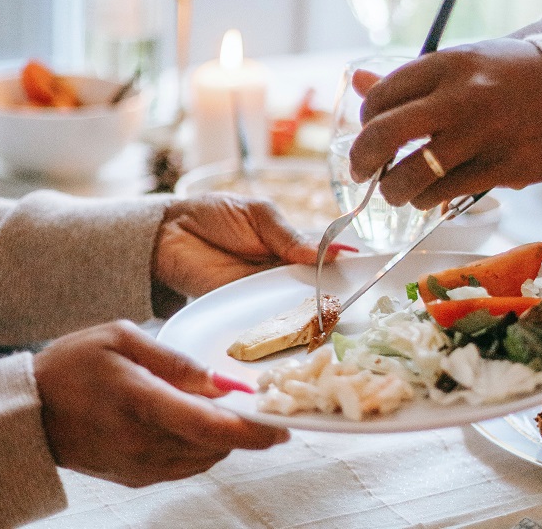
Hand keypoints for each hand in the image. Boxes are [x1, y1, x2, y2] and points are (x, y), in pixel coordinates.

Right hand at [33, 321, 288, 486]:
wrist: (27, 411)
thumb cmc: (73, 365)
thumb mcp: (122, 338)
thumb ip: (177, 361)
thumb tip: (222, 383)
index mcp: (139, 401)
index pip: (207, 425)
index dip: (250, 431)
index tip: (281, 427)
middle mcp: (141, 441)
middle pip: (213, 446)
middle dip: (245, 430)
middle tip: (261, 409)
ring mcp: (137, 465)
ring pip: (204, 458)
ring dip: (223, 438)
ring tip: (221, 410)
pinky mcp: (135, 477)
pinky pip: (185, 466)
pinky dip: (201, 448)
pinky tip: (193, 423)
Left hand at [153, 194, 353, 304]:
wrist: (168, 235)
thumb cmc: (214, 215)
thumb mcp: (259, 215)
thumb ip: (291, 237)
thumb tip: (330, 253)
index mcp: (291, 247)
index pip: (326, 260)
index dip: (347, 269)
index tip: (373, 275)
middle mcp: (283, 273)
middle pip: (317, 289)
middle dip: (337, 295)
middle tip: (362, 301)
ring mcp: (265, 294)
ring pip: (297, 307)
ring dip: (315, 312)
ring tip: (340, 316)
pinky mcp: (244, 311)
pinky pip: (270, 319)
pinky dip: (286, 324)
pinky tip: (305, 327)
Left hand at [348, 9, 541, 209]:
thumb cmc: (511, 76)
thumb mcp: (461, 64)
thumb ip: (408, 79)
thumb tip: (357, 82)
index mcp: (448, 64)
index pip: (381, 96)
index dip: (365, 120)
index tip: (369, 131)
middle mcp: (462, 98)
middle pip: (385, 135)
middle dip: (362, 160)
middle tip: (361, 171)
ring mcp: (484, 135)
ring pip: (413, 176)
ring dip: (396, 190)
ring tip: (398, 190)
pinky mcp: (503, 167)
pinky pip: (446, 194)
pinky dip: (430, 199)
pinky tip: (431, 194)